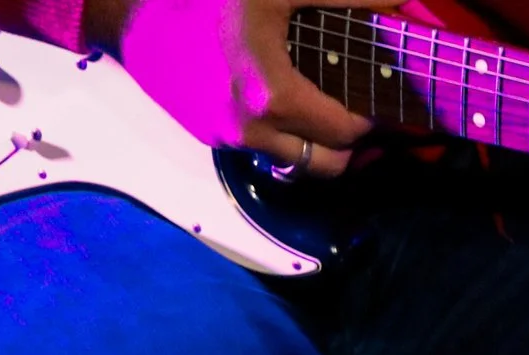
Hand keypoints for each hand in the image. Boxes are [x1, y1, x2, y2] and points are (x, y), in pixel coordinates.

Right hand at [86, 0, 399, 176]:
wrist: (128, 9)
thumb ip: (343, 0)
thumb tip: (400, 6)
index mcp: (270, 95)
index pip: (346, 132)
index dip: (369, 115)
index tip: (374, 94)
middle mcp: (249, 128)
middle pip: (329, 164)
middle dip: (347, 140)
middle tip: (352, 105)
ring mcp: (227, 137)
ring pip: (297, 163)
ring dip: (315, 142)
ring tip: (319, 104)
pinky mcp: (209, 136)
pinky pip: (263, 150)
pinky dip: (281, 133)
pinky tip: (280, 98)